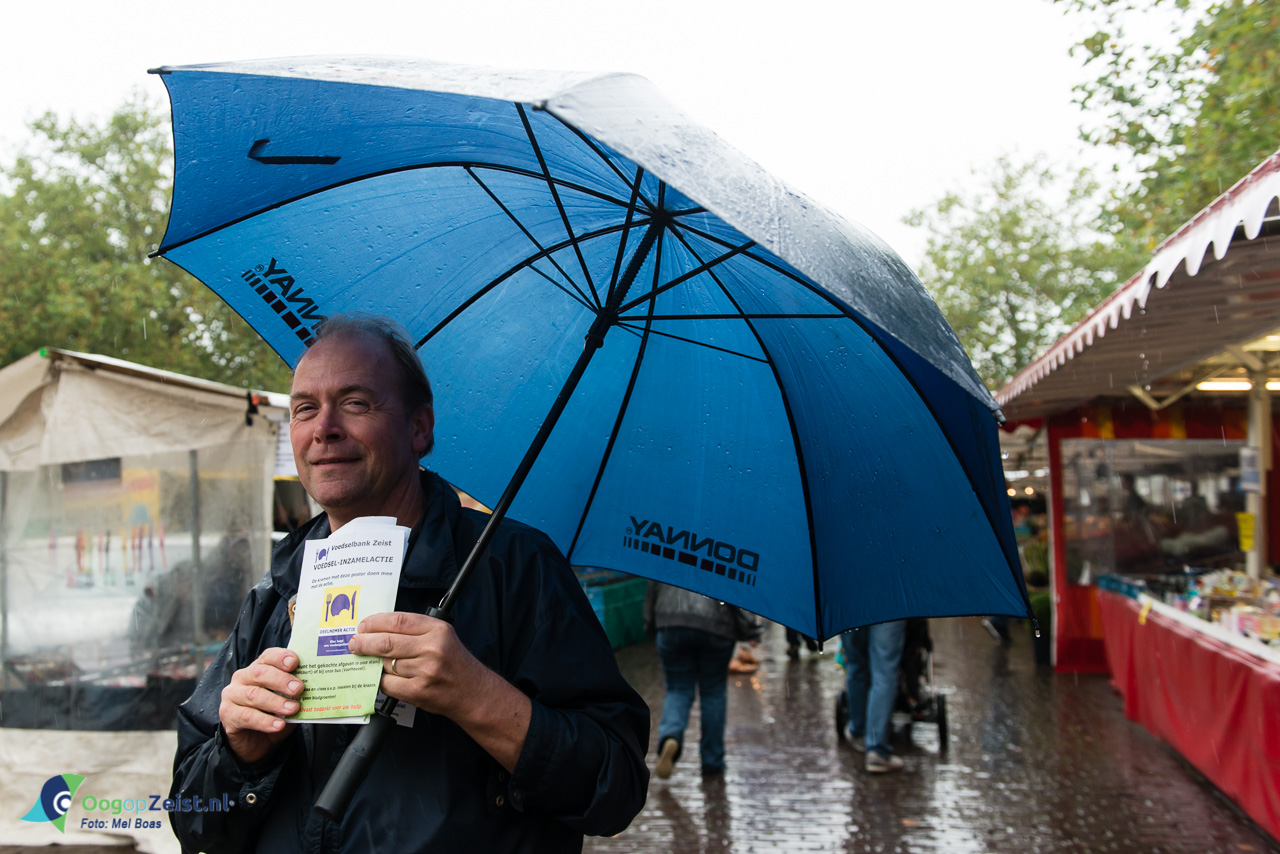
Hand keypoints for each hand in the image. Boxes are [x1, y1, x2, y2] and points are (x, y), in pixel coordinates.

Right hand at [218, 647, 300, 764]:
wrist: (255, 742)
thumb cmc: (273, 715)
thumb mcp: (287, 701)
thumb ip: (295, 693)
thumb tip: (316, 688)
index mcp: (258, 668)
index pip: (268, 657)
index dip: (280, 657)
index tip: (295, 662)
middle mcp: (242, 678)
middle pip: (260, 673)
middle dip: (281, 680)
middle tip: (298, 689)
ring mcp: (232, 695)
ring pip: (254, 695)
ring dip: (275, 702)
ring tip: (292, 709)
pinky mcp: (228, 714)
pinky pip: (247, 716)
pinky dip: (265, 721)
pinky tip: (279, 725)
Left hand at [348, 612, 530, 770]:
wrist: (472, 692)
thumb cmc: (455, 663)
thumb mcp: (443, 636)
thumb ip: (415, 630)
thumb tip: (379, 630)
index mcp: (437, 630)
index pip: (398, 620)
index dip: (375, 622)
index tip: (363, 625)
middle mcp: (432, 648)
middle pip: (386, 642)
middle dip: (364, 642)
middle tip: (354, 643)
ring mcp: (424, 671)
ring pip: (386, 664)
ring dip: (374, 663)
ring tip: (370, 661)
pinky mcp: (417, 691)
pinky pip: (388, 684)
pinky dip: (381, 680)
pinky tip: (382, 677)